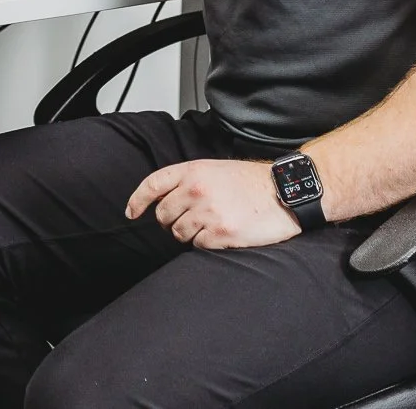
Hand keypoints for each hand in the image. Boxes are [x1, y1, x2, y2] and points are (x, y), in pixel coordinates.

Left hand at [126, 159, 298, 249]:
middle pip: (163, 215)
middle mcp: (196, 189)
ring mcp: (208, 212)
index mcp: (192, 171)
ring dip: (189, 234)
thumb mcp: (214, 170)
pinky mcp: (222, 233)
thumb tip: (162, 199)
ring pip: (178, 233)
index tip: (132, 213)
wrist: (284, 192)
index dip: (138, 200)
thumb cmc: (250, 182)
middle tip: (188, 221)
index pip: (153, 185)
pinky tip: (221, 234)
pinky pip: (198, 245)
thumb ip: (187, 181)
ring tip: (209, 226)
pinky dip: (205, 244)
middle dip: (170, 222)